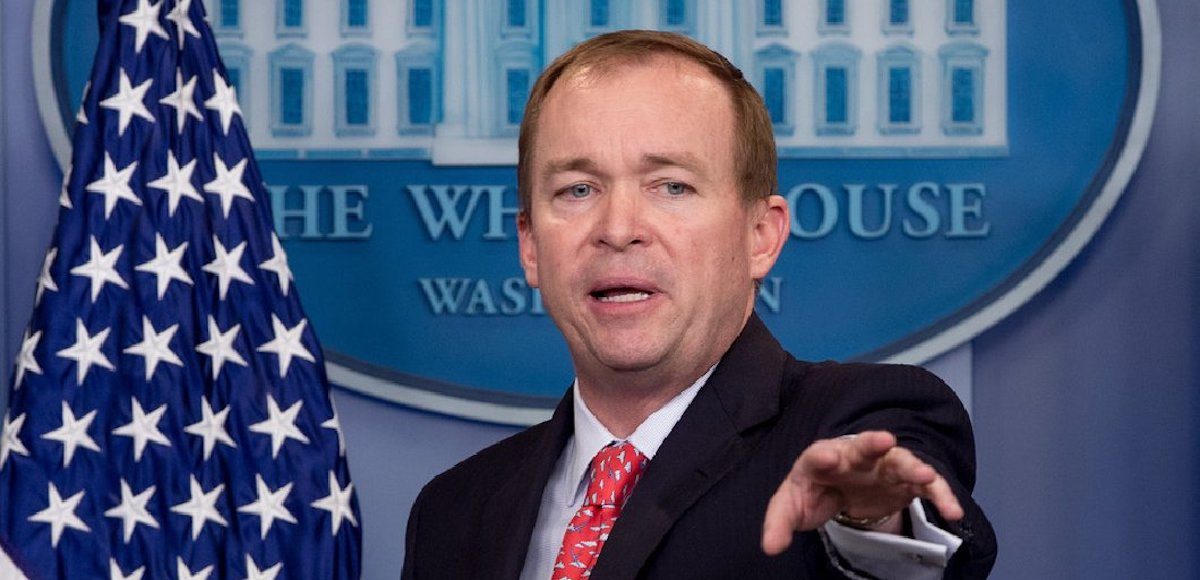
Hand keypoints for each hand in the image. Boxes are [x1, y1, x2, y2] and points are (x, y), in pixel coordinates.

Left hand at [760, 431, 963, 554]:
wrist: (839, 486)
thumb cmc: (814, 490)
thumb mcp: (791, 506)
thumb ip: (778, 523)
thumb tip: (769, 547)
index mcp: (820, 458)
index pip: (818, 455)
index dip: (823, 456)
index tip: (827, 458)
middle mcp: (854, 456)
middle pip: (862, 446)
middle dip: (872, 443)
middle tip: (884, 440)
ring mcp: (882, 465)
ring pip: (900, 461)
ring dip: (913, 466)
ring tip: (926, 475)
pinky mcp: (904, 480)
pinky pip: (925, 484)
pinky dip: (939, 494)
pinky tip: (953, 511)